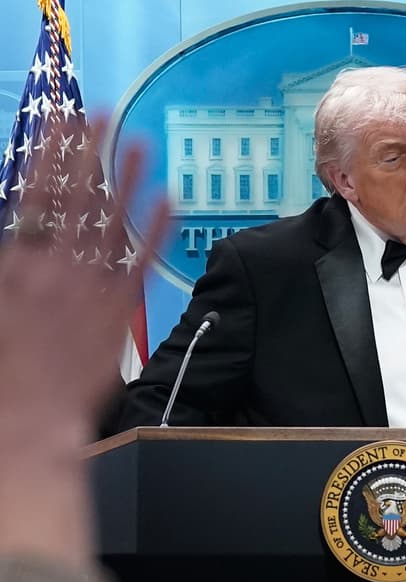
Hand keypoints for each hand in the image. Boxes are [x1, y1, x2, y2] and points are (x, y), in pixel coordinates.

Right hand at [0, 123, 166, 564]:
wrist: (26, 423)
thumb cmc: (5, 374)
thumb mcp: (0, 312)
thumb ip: (13, 270)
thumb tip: (21, 243)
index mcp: (11, 264)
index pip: (32, 194)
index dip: (50, 154)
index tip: (64, 122)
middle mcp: (49, 267)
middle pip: (72, 196)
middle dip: (87, 153)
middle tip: (103, 115)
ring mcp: (85, 287)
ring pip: (110, 221)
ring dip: (126, 180)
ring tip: (140, 142)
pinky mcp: (116, 311)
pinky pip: (141, 261)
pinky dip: (155, 229)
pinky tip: (170, 200)